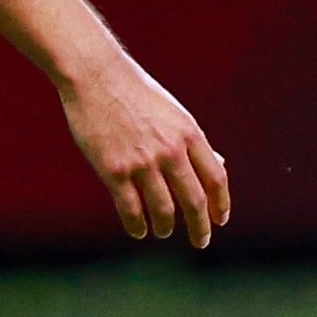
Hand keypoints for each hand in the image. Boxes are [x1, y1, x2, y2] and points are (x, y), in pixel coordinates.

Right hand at [59, 52, 230, 247]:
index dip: (221, 204)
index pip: (216, 178)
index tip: (219, 220)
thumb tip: (219, 166)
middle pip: (194, 201)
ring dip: (165, 227)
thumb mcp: (174, 113)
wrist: (96, 74)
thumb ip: (194, 142)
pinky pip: (131, 210)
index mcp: (188, 133)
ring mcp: (142, 162)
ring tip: (162, 230)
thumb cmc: (135, 92)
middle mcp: (170, 150)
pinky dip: (138, 226)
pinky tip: (139, 229)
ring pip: (164, 211)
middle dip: (200, 228)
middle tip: (200, 241)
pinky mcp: (114, 170)